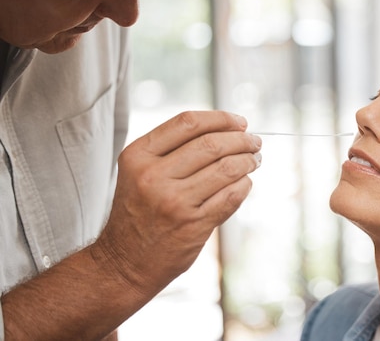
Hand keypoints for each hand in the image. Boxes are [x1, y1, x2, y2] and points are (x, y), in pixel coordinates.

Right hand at [93, 111, 261, 293]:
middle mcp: (153, 176)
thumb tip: (224, 129)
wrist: (124, 263)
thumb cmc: (138, 212)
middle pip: (211, 144)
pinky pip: (231, 196)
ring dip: (248, 161)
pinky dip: (244, 185)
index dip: (220, 118)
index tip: (240, 122)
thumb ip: (171, 150)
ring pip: (226, 168)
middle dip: (241, 139)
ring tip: (254, 160)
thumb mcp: (138, 172)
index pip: (187, 123)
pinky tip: (245, 182)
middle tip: (254, 142)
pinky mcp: (193, 225)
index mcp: (138, 156)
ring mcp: (174, 202)